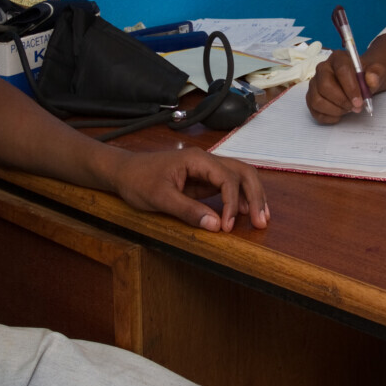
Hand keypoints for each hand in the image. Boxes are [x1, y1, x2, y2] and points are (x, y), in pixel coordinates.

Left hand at [111, 147, 268, 231]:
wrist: (123, 172)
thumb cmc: (138, 180)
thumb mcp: (160, 198)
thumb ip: (188, 211)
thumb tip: (216, 226)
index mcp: (197, 159)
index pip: (227, 178)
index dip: (231, 203)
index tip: (227, 226)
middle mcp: (206, 161)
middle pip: (242, 172)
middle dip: (255, 196)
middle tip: (262, 221)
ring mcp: (206, 170)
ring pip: (239, 177)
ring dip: (252, 196)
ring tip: (261, 218)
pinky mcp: (203, 180)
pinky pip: (228, 187)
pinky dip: (239, 199)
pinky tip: (245, 213)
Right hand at [306, 50, 383, 122]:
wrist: (359, 81)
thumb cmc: (364, 77)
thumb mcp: (376, 72)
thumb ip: (376, 74)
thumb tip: (371, 79)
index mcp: (338, 58)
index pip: (341, 70)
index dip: (350, 88)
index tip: (359, 102)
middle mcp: (322, 68)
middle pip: (325, 86)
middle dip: (342, 101)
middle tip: (355, 108)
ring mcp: (314, 84)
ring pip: (317, 100)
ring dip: (335, 110)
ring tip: (348, 109)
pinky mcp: (310, 97)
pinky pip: (314, 111)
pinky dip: (328, 117)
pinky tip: (340, 114)